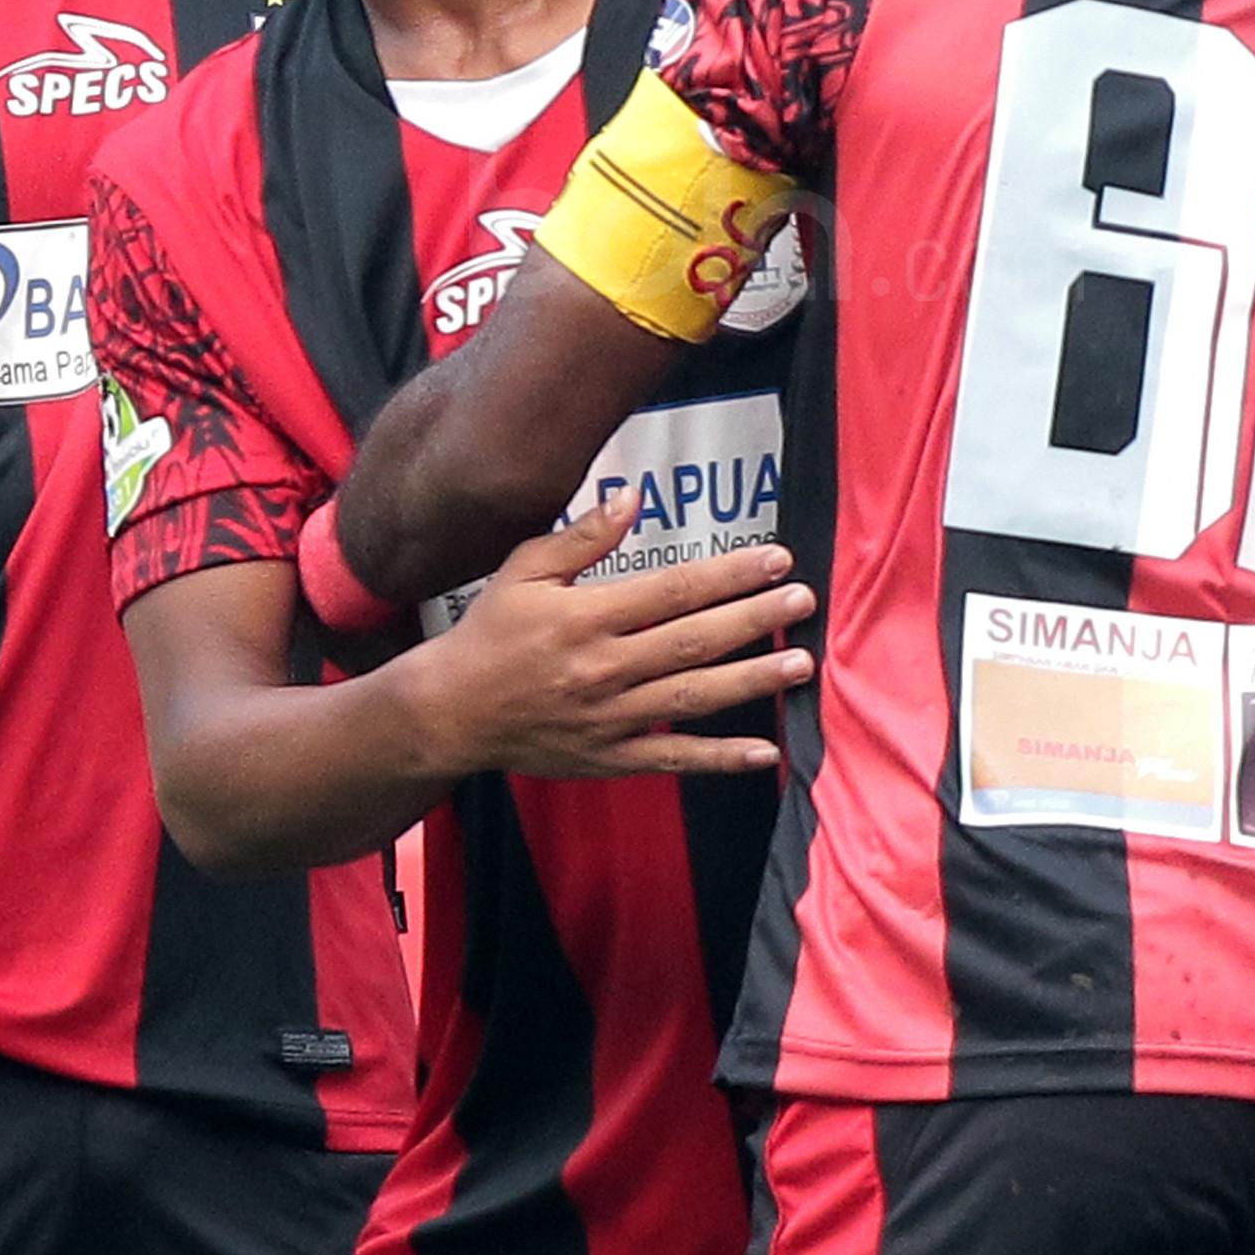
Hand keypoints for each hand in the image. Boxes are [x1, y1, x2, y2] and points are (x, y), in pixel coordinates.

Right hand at [392, 497, 812, 781]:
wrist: (450, 713)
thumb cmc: (489, 635)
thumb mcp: (522, 572)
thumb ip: (581, 537)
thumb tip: (631, 497)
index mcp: (586, 618)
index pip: (672, 591)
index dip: (728, 574)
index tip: (775, 559)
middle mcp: (604, 668)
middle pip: (693, 640)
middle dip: (754, 619)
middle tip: (804, 602)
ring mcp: (610, 717)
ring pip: (693, 696)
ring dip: (751, 681)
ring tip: (800, 665)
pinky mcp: (610, 757)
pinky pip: (673, 757)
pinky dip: (720, 758)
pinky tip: (765, 751)